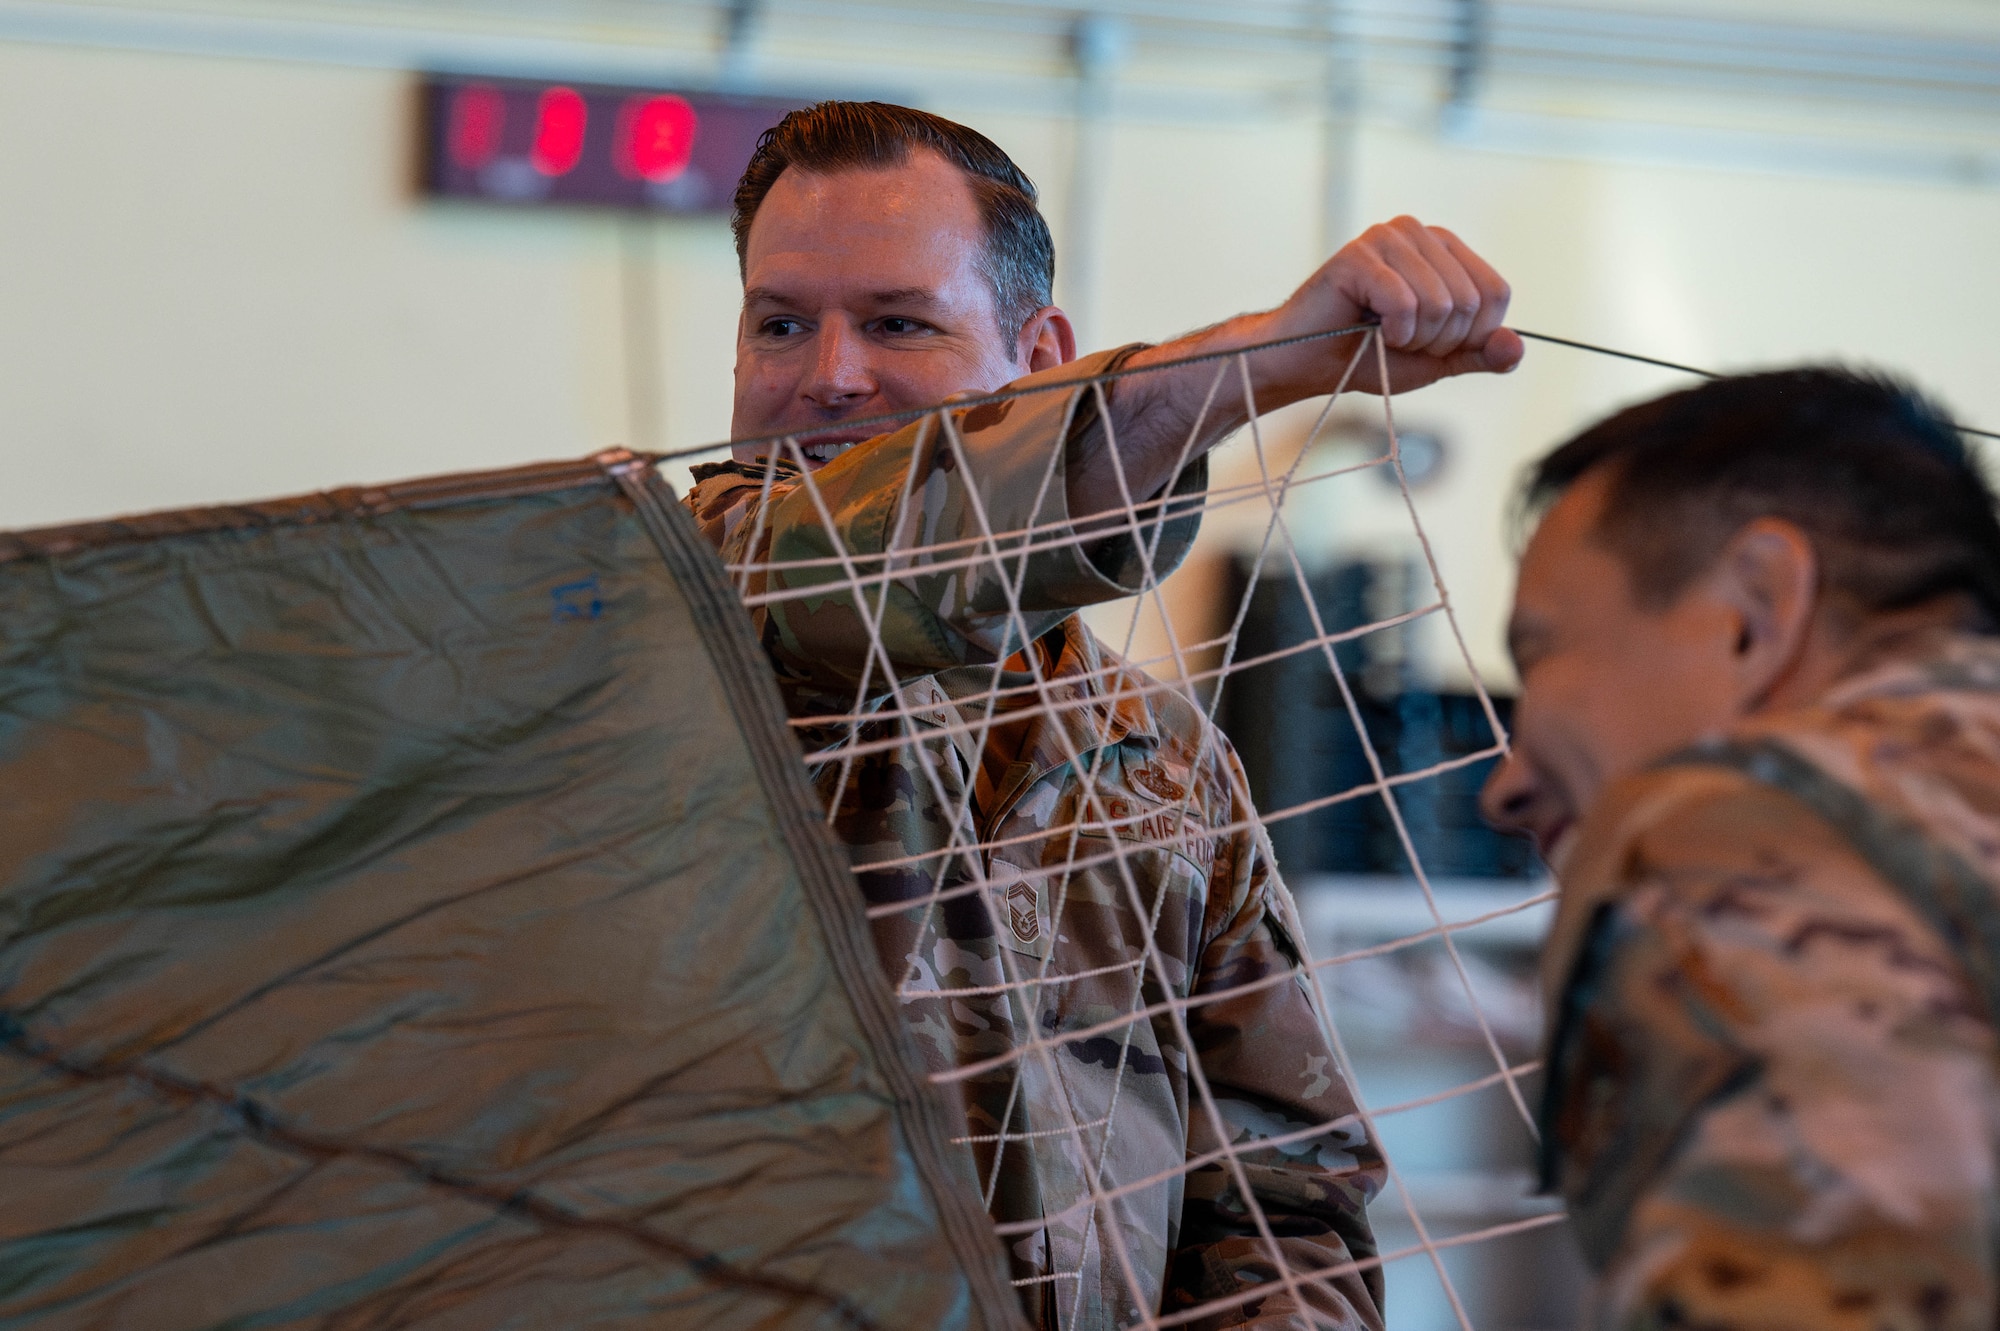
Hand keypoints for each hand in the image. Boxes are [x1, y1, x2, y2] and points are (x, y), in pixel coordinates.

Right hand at [1072, 216, 1519, 517]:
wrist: (1302, 363)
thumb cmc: (1364, 357)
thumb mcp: (1434, 361)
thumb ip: (1477, 353)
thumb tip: (1517, 346)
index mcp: (1444, 248)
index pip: (1496, 293)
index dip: (1471, 335)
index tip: (1428, 342)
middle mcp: (1419, 231)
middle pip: (1471, 302)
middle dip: (1439, 340)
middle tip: (1397, 340)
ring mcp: (1387, 237)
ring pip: (1441, 304)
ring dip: (1412, 338)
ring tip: (1380, 334)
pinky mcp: (1357, 254)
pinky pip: (1405, 305)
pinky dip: (1391, 332)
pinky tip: (1367, 327)